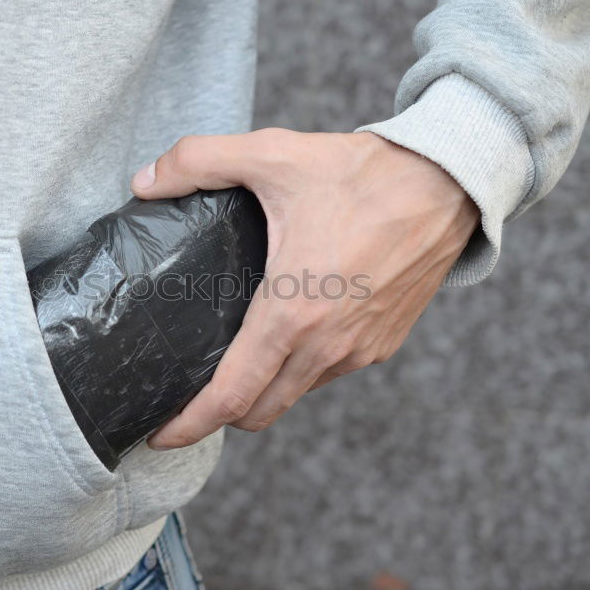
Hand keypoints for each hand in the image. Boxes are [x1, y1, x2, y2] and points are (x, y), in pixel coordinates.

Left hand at [131, 128, 479, 449]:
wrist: (448, 183)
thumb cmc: (362, 173)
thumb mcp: (271, 154)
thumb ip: (196, 161)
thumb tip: (142, 182)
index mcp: (292, 312)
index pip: (231, 396)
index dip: (189, 425)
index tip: (159, 435)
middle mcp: (327, 345)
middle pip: (259, 412)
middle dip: (218, 416)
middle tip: (187, 398)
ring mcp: (360, 350)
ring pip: (294, 395)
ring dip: (261, 391)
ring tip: (234, 364)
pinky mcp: (383, 344)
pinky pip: (329, 374)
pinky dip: (299, 371)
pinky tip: (286, 337)